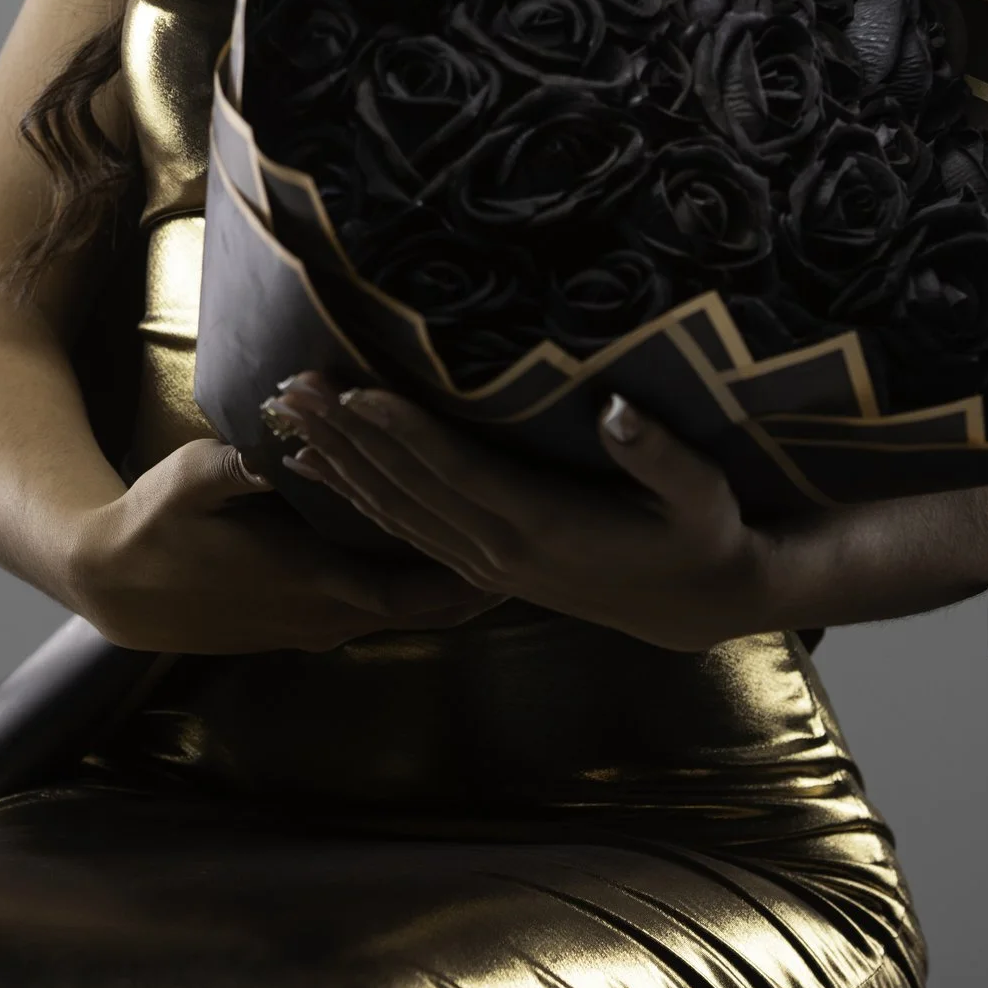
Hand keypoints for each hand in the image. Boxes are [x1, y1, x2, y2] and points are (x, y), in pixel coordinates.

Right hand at [65, 432, 498, 654]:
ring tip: (493, 566)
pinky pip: (368, 613)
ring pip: (395, 616)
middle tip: (531, 567)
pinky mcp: (292, 627)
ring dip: (442, 594)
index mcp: (307, 583)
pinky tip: (425, 572)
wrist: (110, 583)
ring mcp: (306, 627)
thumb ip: (236, 465)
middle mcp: (318, 616)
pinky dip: (405, 596)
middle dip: (473, 590)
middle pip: (417, 612)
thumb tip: (271, 447)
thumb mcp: (191, 482)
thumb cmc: (152, 526)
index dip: (463, 582)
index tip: (513, 563)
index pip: (406, 591)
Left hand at [265, 372, 782, 651]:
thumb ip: (659, 453)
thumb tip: (616, 409)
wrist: (692, 603)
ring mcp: (480, 561)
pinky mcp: (476, 565)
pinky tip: (313, 464)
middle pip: (406, 485)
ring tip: (286, 412)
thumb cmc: (700, 534)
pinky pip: (398, 528)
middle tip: (294, 385)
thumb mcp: (701, 494)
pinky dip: (351, 493)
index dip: (406, 431)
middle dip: (346, 433)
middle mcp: (497, 548)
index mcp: (542, 524)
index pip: (458, 470)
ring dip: (336, 458)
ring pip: (390, 507)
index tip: (358, 389)